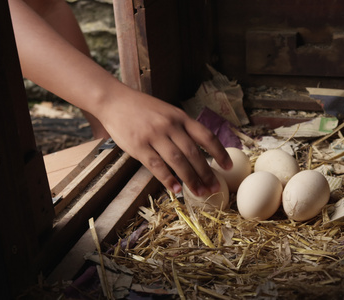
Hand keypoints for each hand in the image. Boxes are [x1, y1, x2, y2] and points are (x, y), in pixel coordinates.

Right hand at [96, 88, 232, 195]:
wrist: (114, 101)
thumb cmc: (143, 109)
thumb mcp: (168, 112)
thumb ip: (181, 128)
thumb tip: (199, 151)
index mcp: (180, 117)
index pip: (206, 136)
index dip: (219, 152)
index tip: (228, 166)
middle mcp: (170, 125)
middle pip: (193, 153)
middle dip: (207, 172)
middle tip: (215, 187)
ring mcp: (154, 136)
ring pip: (178, 161)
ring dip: (191, 179)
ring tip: (199, 193)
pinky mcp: (139, 146)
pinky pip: (157, 166)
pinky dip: (168, 179)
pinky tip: (176, 189)